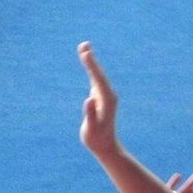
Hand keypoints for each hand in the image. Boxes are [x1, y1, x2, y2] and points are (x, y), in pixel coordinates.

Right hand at [77, 41, 118, 155]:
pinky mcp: (101, 98)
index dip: (91, 66)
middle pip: (98, 74)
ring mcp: (105, 96)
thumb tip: (89, 100)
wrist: (106, 147)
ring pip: (97, 75)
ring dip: (91, 62)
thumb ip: (91, 114)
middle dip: (91, 60)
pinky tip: (88, 63)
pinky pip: (96, 80)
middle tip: (84, 45)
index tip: (85, 53)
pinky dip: (91, 70)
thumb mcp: (92, 129)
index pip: (98, 79)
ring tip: (84, 48)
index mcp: (106, 100)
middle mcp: (108, 96)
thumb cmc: (97, 140)